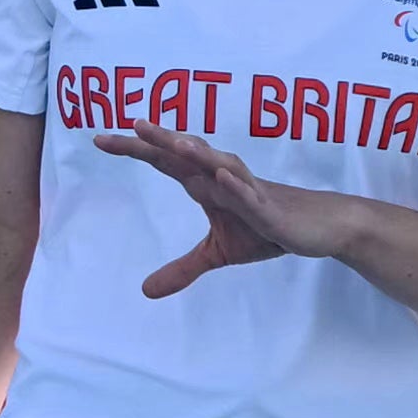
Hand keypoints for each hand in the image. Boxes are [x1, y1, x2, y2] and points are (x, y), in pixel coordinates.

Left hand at [102, 126, 339, 299]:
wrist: (318, 228)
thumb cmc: (267, 229)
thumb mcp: (218, 253)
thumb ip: (183, 268)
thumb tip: (145, 291)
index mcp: (206, 184)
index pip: (164, 161)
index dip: (135, 149)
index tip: (99, 138)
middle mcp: (221, 178)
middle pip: (184, 154)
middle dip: (157, 139)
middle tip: (127, 125)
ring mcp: (246, 189)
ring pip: (218, 165)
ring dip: (197, 152)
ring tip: (172, 140)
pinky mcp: (268, 208)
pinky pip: (249, 194)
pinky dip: (235, 184)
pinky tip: (219, 175)